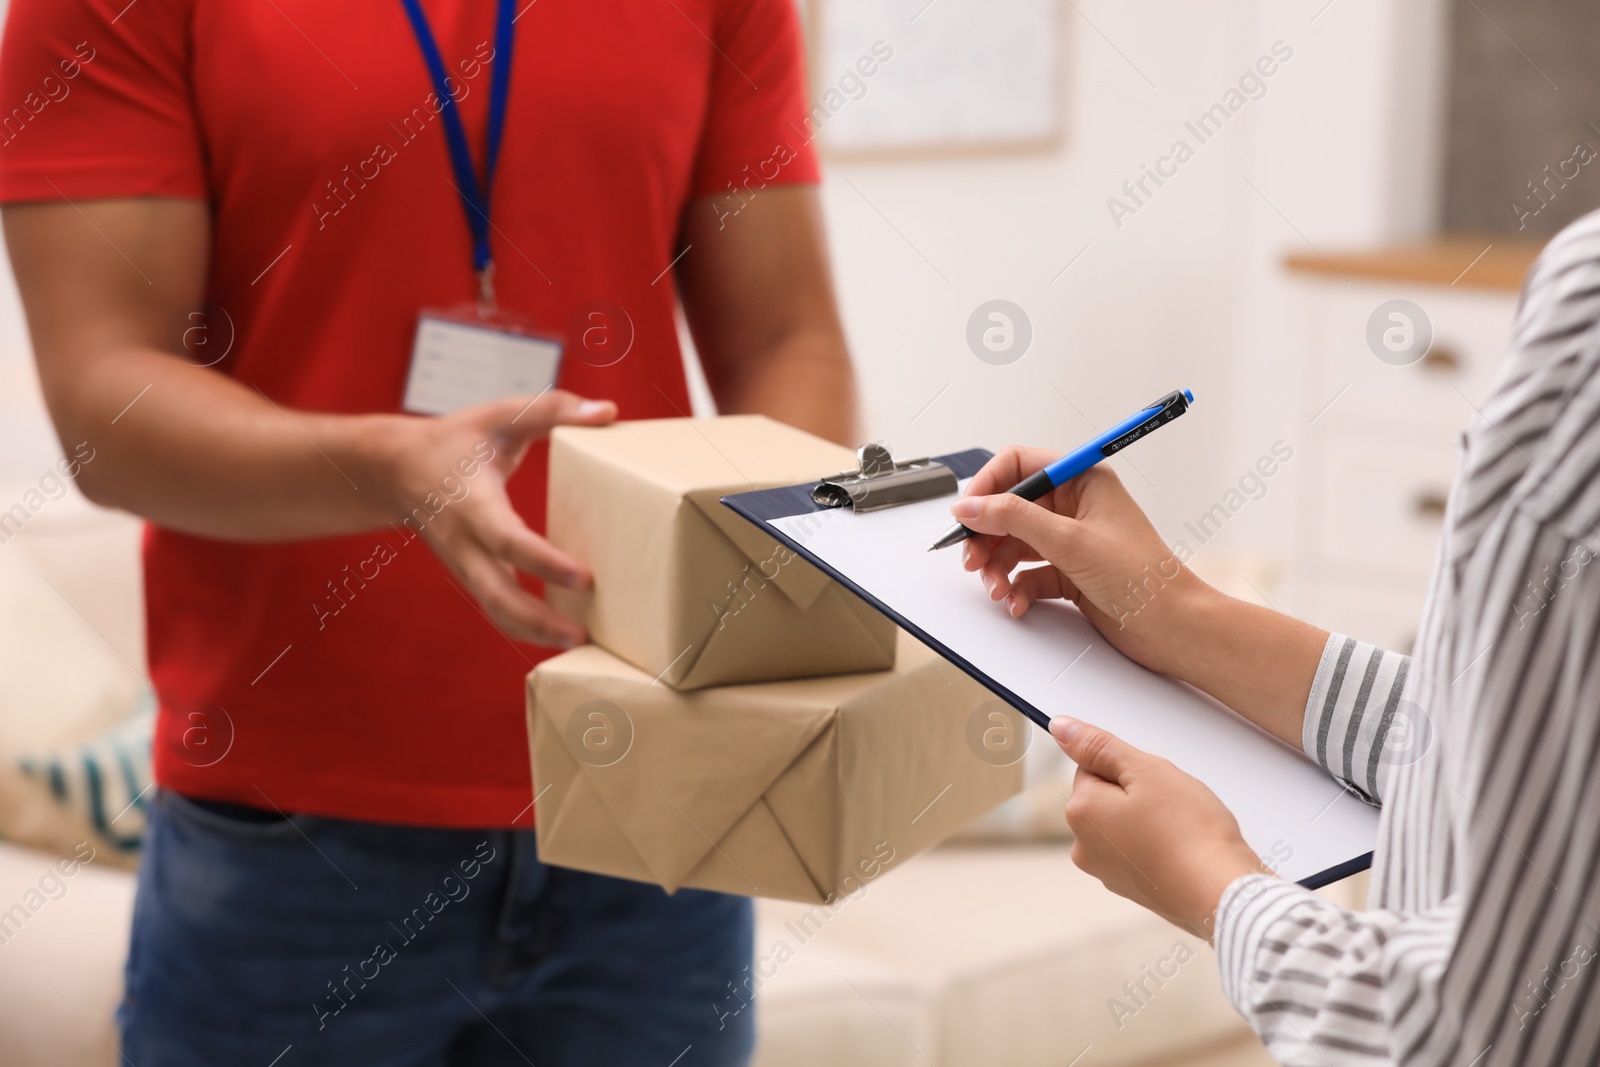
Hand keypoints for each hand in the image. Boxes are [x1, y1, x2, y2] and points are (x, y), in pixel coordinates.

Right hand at [380, 391, 615, 647]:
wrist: (397, 470)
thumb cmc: (456, 440)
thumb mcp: (501, 414)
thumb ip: (554, 409)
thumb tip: (608, 412)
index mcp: (473, 504)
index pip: (507, 541)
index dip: (544, 562)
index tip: (584, 578)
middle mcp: (465, 543)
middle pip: (497, 595)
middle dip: (538, 620)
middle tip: (582, 634)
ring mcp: (465, 566)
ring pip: (495, 612)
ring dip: (535, 634)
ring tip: (582, 643)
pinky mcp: (471, 577)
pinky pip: (497, 611)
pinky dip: (526, 629)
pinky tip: (562, 636)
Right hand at [951, 449, 1217, 675]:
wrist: (1172, 626)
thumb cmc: (1142, 576)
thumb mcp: (1070, 541)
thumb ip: (1014, 519)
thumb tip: (971, 506)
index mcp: (1083, 480)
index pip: (1020, 465)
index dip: (988, 486)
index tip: (967, 513)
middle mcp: (1075, 506)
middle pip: (1010, 508)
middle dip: (987, 535)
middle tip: (972, 560)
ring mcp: (1071, 541)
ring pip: (1015, 544)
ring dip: (998, 567)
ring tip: (996, 588)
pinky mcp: (1070, 572)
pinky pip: (1028, 573)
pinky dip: (1017, 587)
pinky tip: (1017, 601)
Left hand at [1052, 716, 1266, 940]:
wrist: (1223, 895)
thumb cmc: (1190, 833)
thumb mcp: (1144, 771)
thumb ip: (1098, 746)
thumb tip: (1061, 728)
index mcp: (1080, 813)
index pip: (1093, 767)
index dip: (1128, 767)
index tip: (1153, 780)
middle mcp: (1084, 847)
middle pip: (1108, 797)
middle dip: (1139, 793)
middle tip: (1173, 804)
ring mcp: (1108, 872)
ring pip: (1127, 824)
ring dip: (1151, 820)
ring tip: (1182, 828)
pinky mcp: (1134, 889)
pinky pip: (1143, 851)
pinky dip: (1160, 845)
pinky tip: (1185, 849)